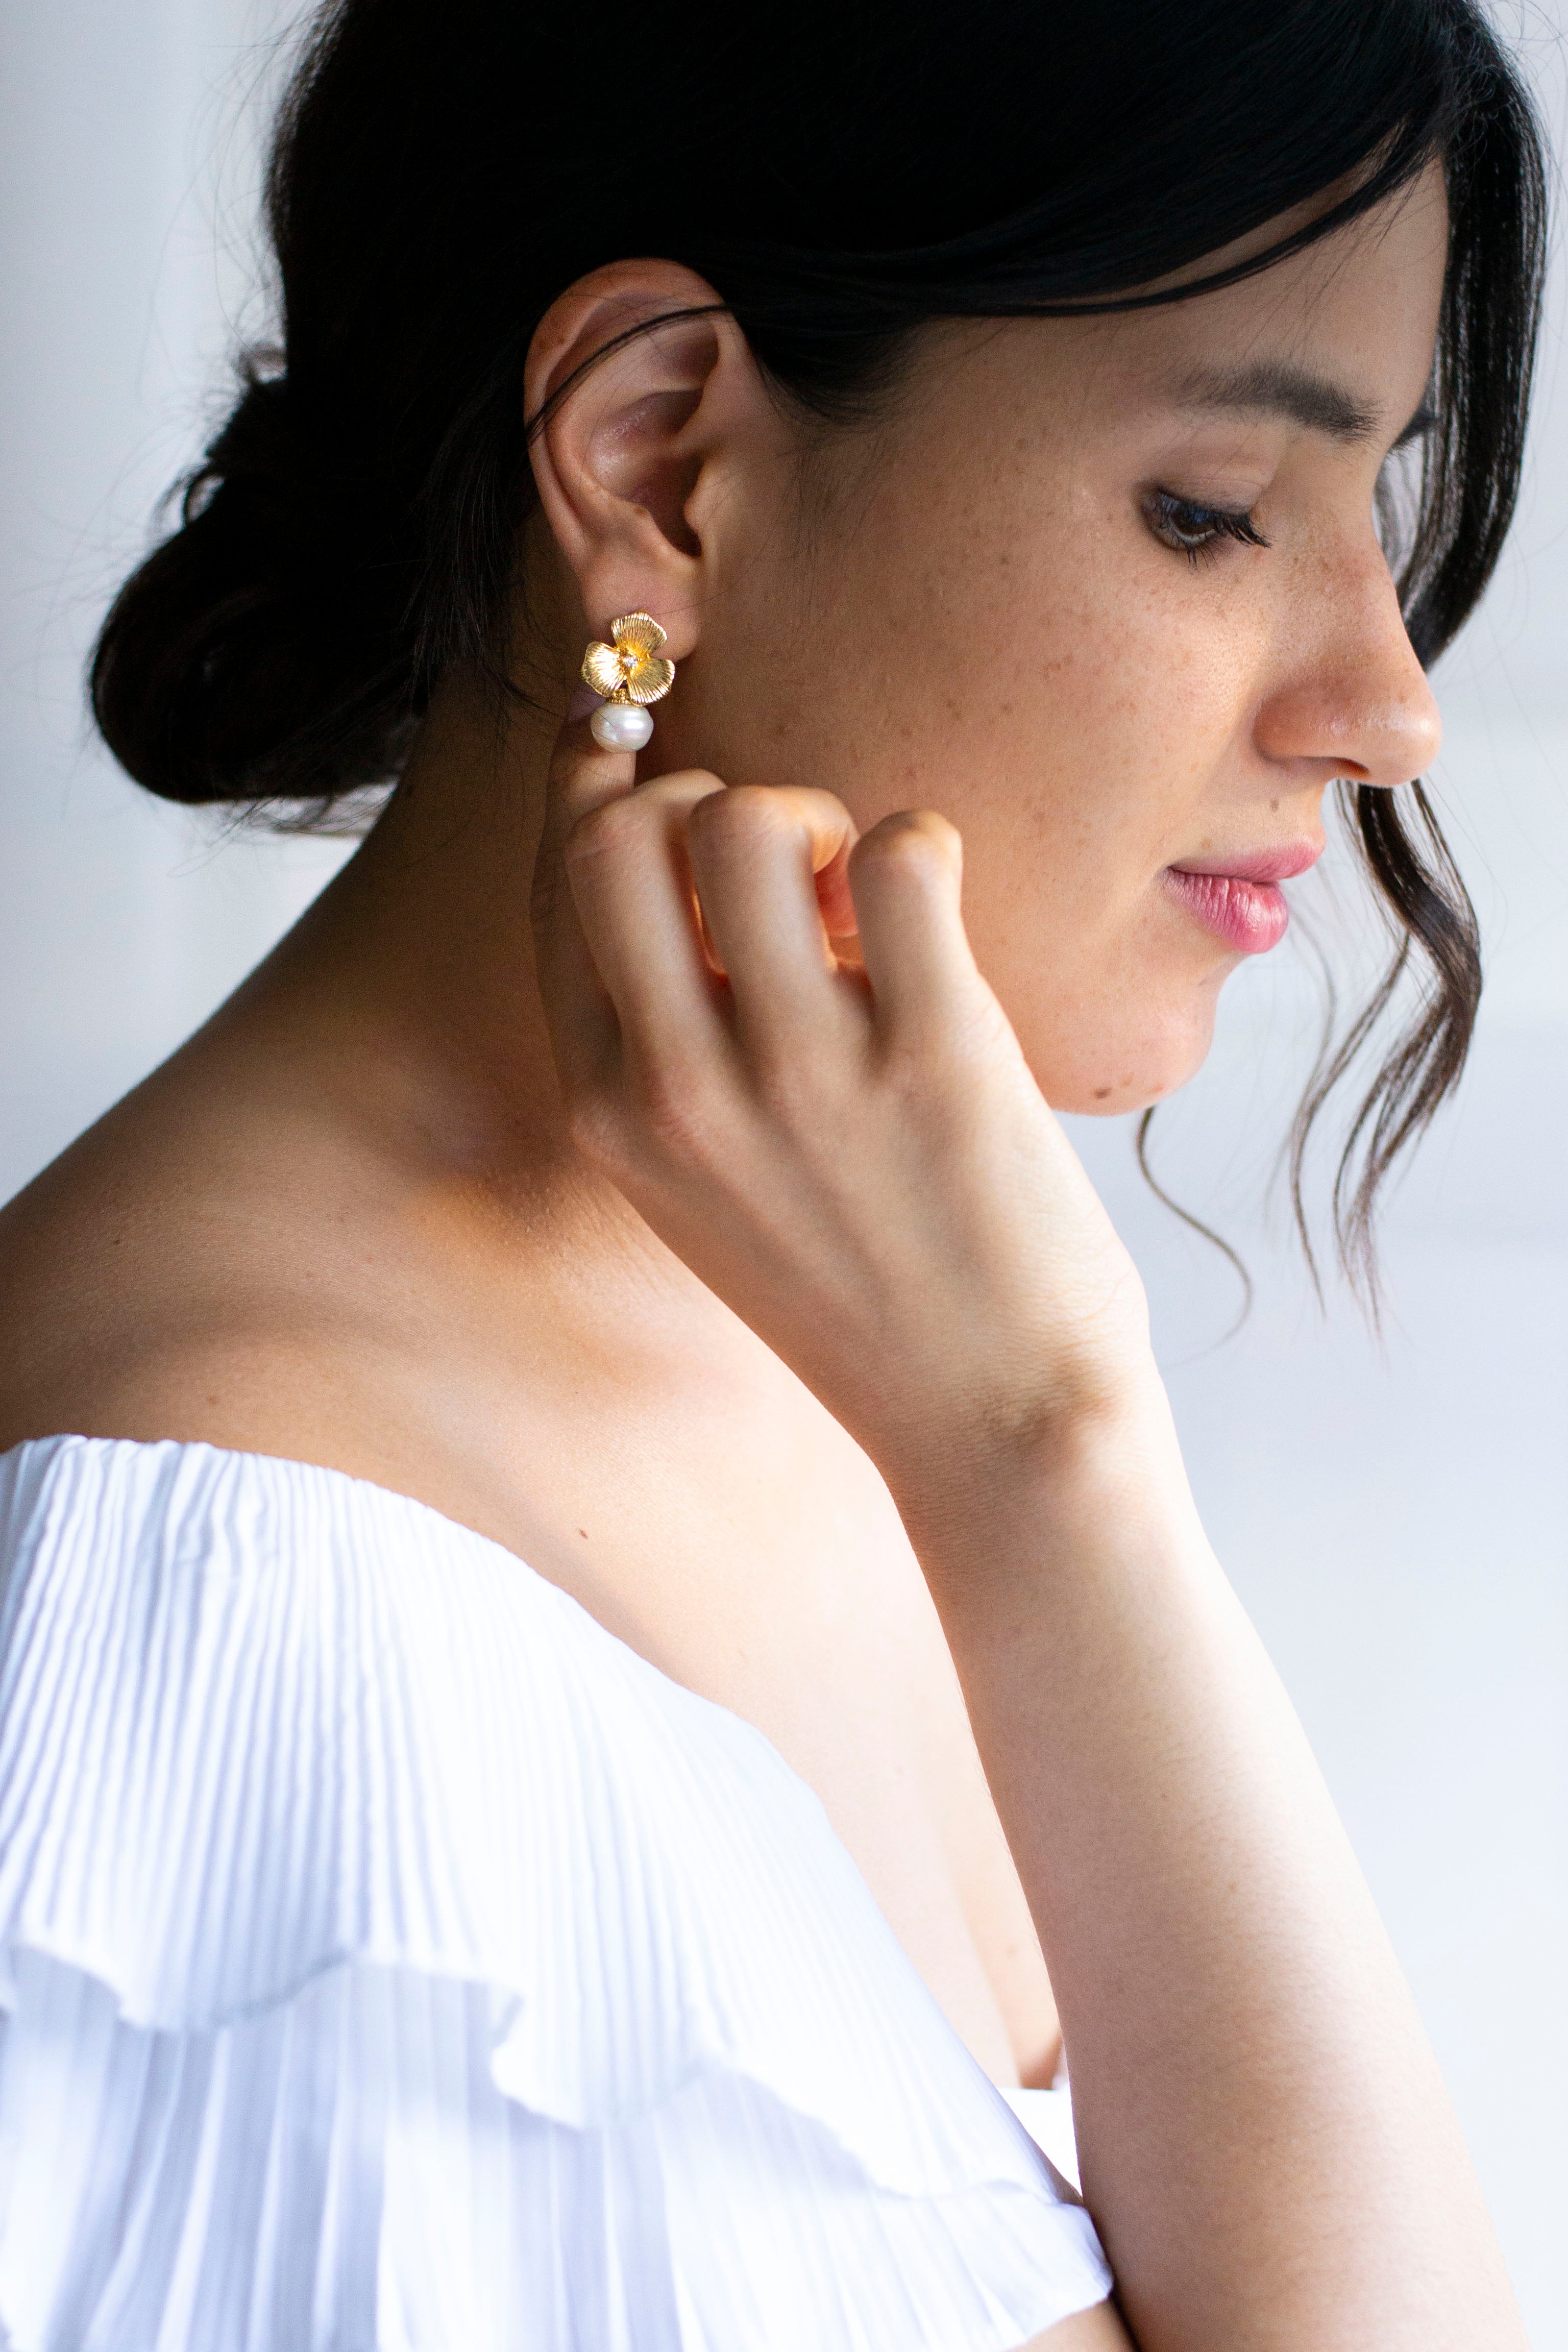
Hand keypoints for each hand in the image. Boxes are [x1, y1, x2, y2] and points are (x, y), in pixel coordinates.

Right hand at [530, 719, 1155, 1503]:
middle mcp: (680, 1091)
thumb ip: (669, 1052)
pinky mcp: (934, 1057)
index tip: (648, 758)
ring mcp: (803, 1075)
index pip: (557, 890)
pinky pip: (904, 853)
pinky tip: (937, 909)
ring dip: (816, 813)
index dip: (599, 790)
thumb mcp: (706, 1191)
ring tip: (865, 893)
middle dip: (700, 796)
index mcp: (609, 1115)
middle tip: (785, 862)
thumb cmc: (862, 1295)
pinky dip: (920, 844)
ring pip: (752, 819)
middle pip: (622, 833)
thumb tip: (688, 869)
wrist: (992, 1425)